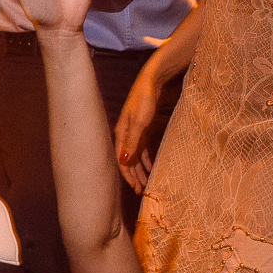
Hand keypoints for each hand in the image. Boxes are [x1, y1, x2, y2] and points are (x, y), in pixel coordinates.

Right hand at [114, 62, 162, 193]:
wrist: (152, 81)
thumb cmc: (144, 100)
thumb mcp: (139, 123)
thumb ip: (132, 143)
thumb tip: (123, 162)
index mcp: (121, 134)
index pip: (122, 161)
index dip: (128, 176)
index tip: (136, 188)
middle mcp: (125, 135)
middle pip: (128, 161)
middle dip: (134, 176)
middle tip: (141, 191)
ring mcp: (134, 132)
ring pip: (135, 156)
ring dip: (139, 170)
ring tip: (145, 182)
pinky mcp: (143, 128)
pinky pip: (142, 149)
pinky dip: (145, 159)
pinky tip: (150, 166)